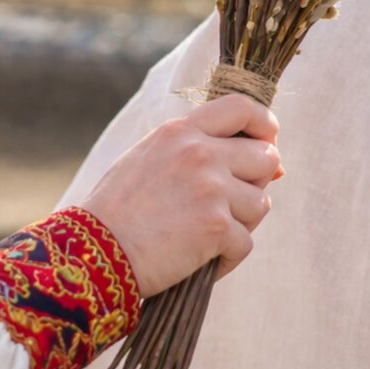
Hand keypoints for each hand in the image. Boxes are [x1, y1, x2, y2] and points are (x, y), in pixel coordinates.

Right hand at [78, 95, 281, 297]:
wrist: (92, 251)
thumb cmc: (118, 212)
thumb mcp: (151, 162)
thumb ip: (200, 153)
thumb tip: (277, 166)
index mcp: (180, 132)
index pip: (242, 107)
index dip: (264, 124)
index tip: (267, 142)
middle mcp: (199, 153)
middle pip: (266, 157)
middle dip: (256, 183)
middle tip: (228, 205)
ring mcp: (211, 188)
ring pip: (261, 204)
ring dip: (241, 224)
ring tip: (205, 236)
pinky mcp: (216, 226)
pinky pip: (245, 243)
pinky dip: (226, 258)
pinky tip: (199, 261)